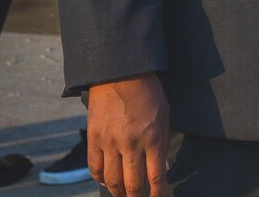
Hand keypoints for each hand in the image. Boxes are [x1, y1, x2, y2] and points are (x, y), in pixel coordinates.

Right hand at [87, 73, 169, 196]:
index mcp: (153, 137)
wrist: (119, 73)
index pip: (155, 176)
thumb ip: (163, 141)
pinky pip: (94, 167)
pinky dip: (99, 178)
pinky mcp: (94, 138)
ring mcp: (110, 142)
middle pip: (132, 184)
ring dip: (118, 192)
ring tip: (122, 196)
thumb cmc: (147, 91)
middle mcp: (131, 143)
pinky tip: (105, 181)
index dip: (157, 192)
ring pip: (112, 180)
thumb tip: (162, 168)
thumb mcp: (164, 114)